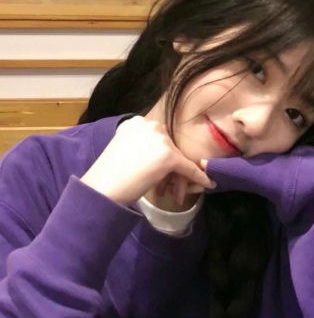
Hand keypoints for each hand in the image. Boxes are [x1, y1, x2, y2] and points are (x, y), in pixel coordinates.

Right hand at [80, 116, 215, 205]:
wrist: (101, 189)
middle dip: (171, 169)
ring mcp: (160, 140)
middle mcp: (150, 125)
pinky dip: (198, 177)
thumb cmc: (108, 175)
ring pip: (178, 159)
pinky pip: (188, 168)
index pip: (159, 139)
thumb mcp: (125, 151)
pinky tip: (207, 183)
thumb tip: (161, 156)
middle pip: (170, 148)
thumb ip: (142, 146)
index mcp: (136, 122)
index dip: (162, 157)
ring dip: (177, 178)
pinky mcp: (169, 156)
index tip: (162, 173)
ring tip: (173, 194)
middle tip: (167, 189)